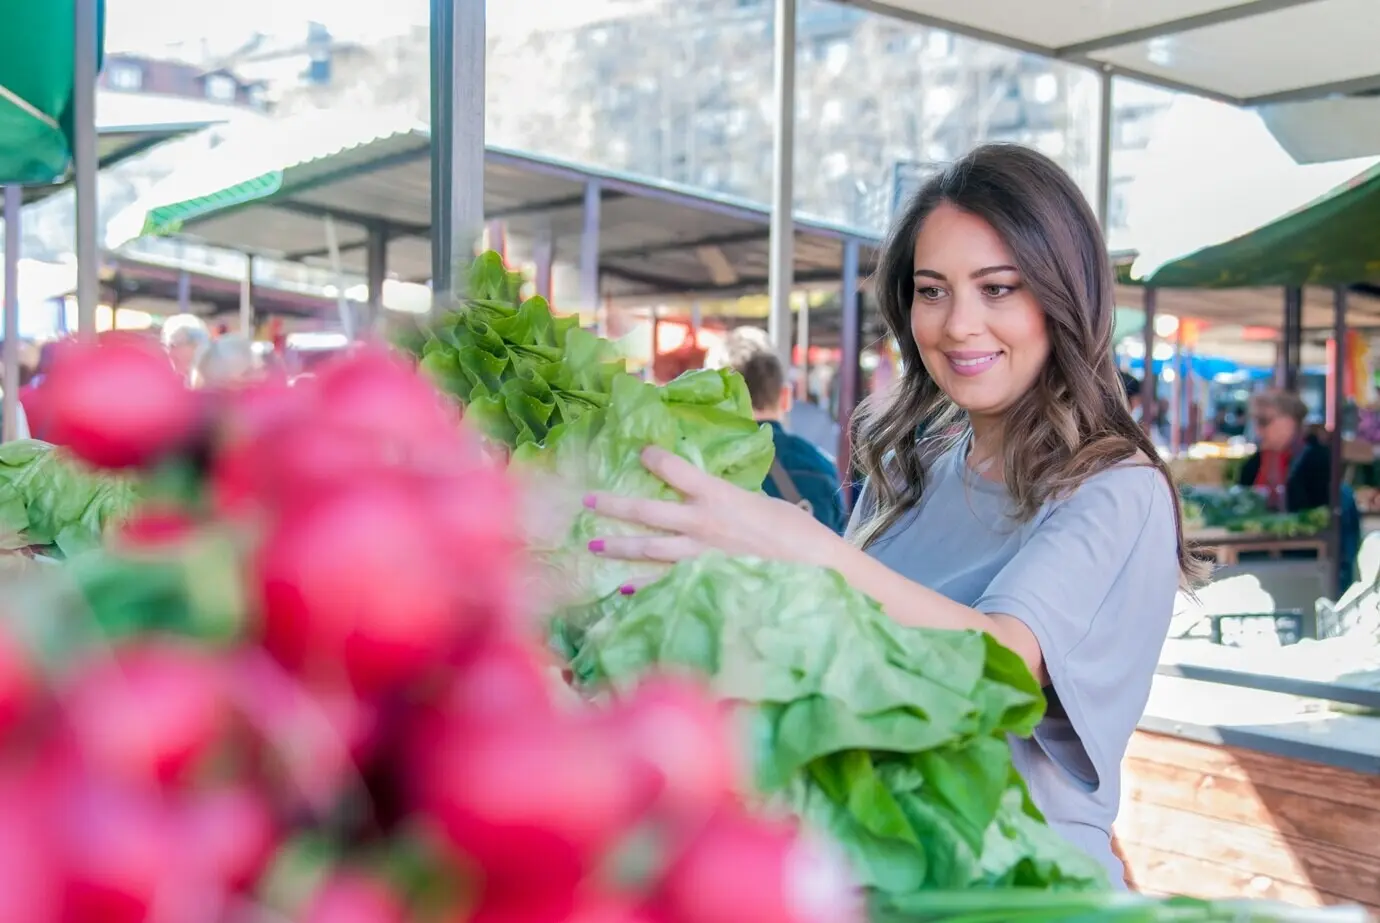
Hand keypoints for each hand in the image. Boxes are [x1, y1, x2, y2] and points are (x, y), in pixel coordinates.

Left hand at [584, 446, 842, 567]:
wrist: (812, 568)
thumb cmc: (794, 533)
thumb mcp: (761, 504)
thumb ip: (730, 500)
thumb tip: (711, 497)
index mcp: (718, 495)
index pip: (675, 469)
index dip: (653, 458)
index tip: (640, 452)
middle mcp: (701, 522)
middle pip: (646, 510)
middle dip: (614, 504)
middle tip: (587, 500)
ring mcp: (698, 554)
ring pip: (647, 548)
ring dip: (617, 546)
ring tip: (593, 545)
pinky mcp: (703, 580)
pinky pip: (664, 583)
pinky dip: (642, 586)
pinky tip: (622, 588)